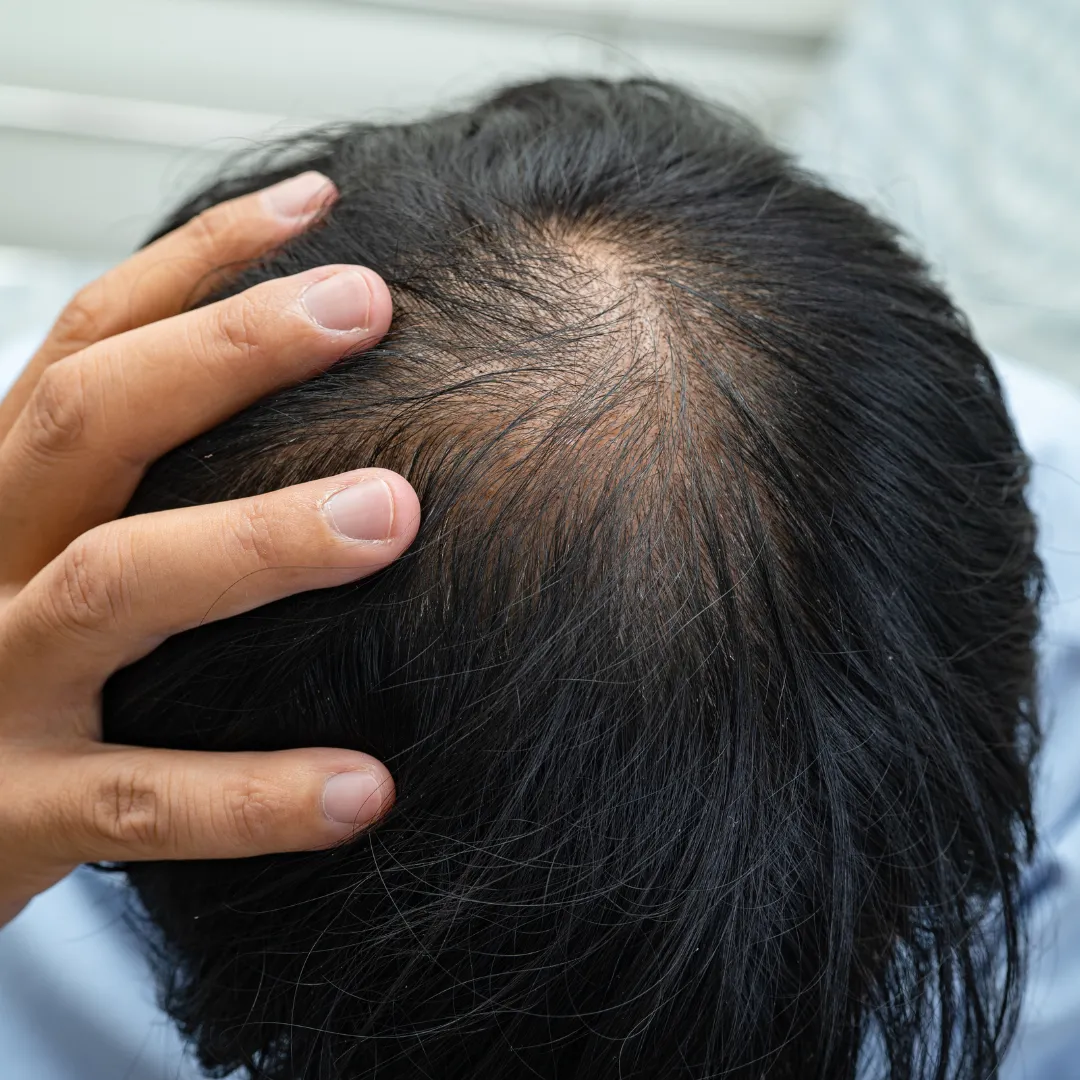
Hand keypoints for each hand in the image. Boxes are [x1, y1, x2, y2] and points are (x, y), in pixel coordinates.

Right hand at [0, 172, 419, 926]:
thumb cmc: (2, 663)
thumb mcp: (40, 547)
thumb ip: (125, 479)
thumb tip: (281, 390)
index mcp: (2, 491)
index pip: (89, 337)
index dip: (198, 261)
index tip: (318, 206)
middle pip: (91, 419)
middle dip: (228, 351)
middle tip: (370, 303)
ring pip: (117, 585)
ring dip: (256, 539)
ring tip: (395, 511)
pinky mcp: (14, 815)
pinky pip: (142, 802)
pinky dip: (255, 795)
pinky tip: (365, 787)